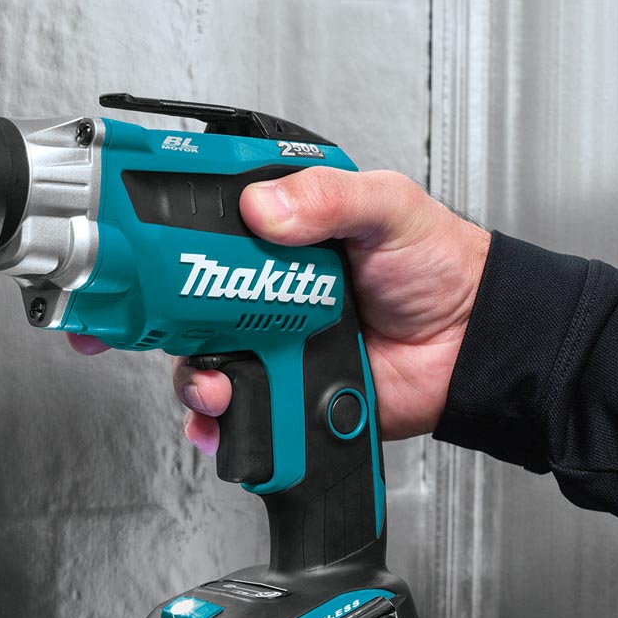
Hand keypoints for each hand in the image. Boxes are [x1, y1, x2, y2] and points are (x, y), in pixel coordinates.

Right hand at [168, 169, 490, 452]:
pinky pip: (234, 408)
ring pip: (203, 360)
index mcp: (281, 235)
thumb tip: (265, 207)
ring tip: (216, 384)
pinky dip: (215, 421)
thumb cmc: (436, 269)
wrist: (468, 348)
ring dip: (194, 377)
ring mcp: (270, 342)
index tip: (150, 253)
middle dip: (169, 322)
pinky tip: (221, 417)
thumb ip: (329, 197)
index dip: (171, 243)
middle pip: (189, 303)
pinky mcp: (282, 389)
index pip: (208, 232)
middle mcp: (263, 290)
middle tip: (177, 328)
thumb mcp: (387, 207)